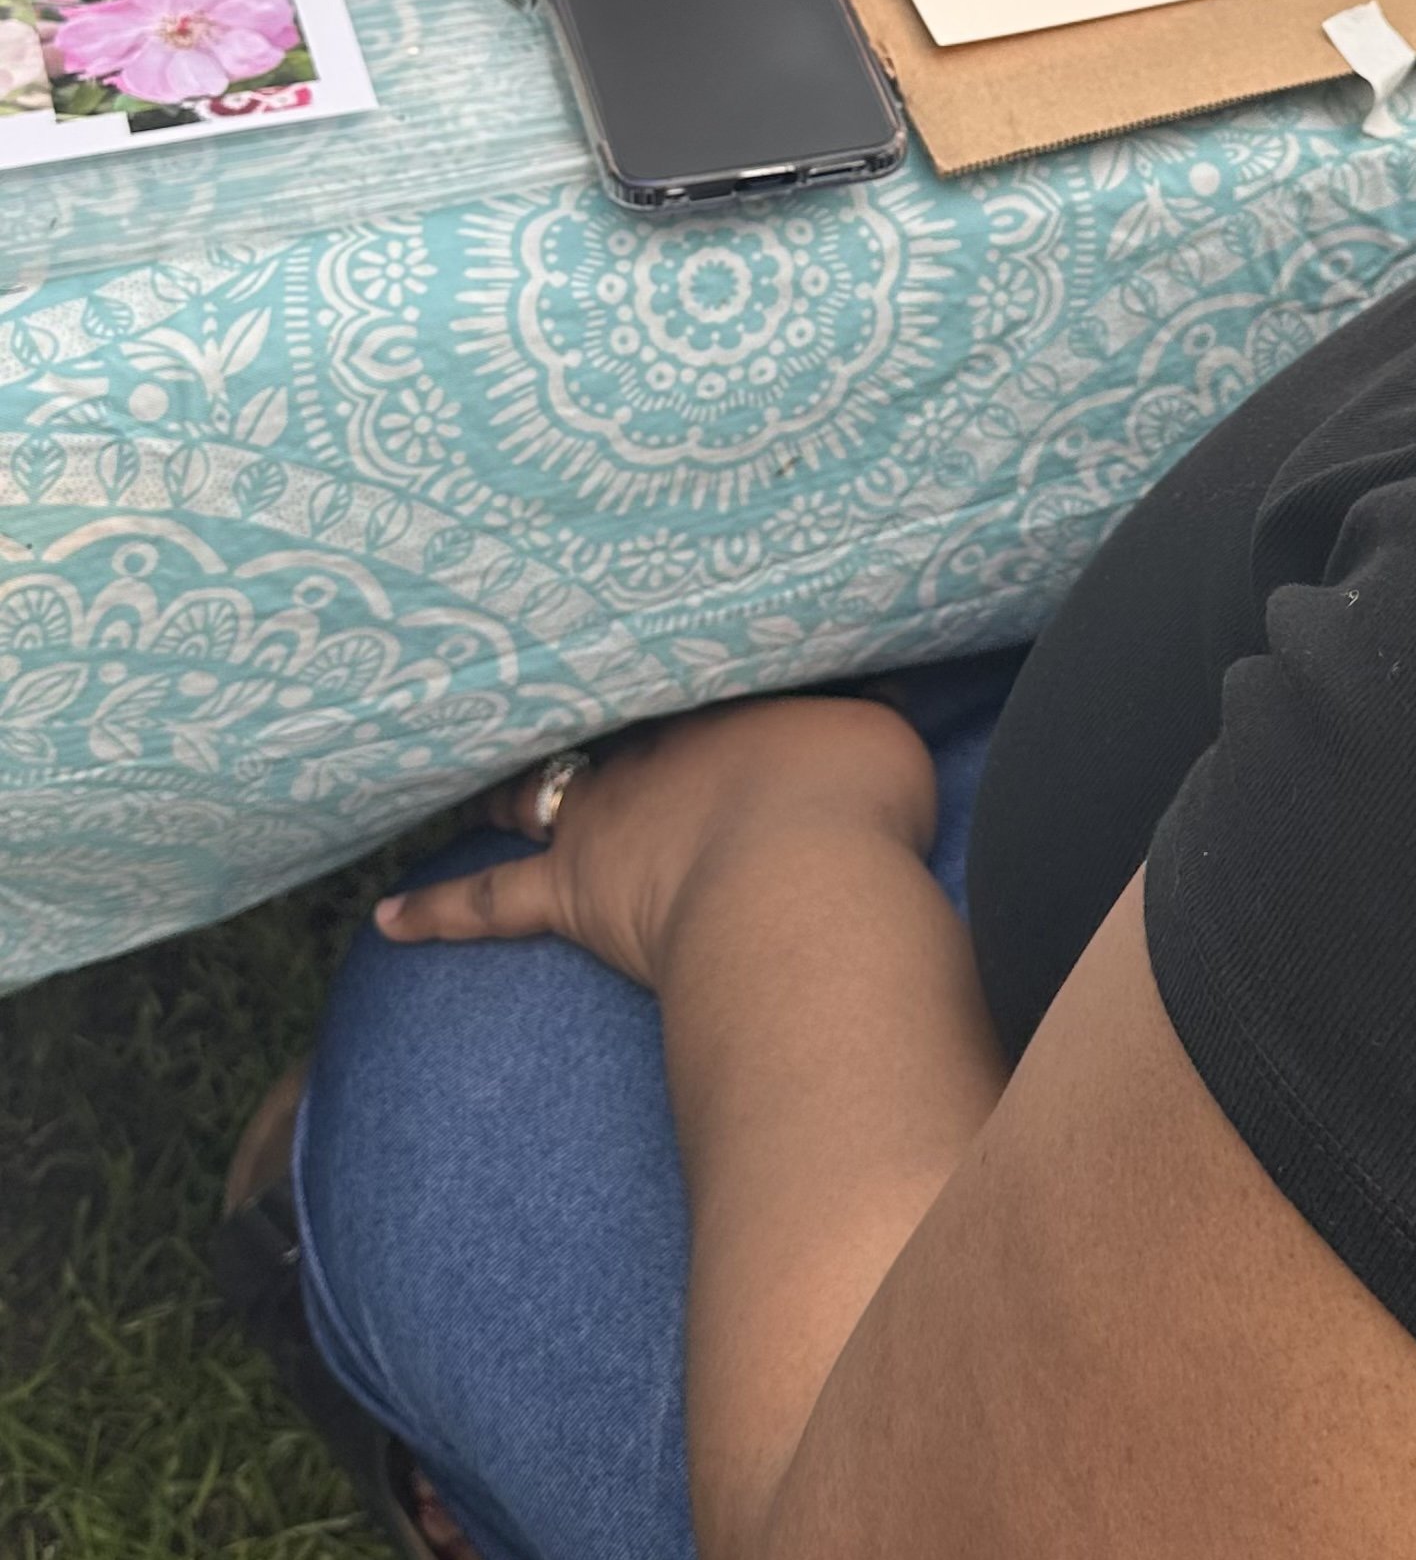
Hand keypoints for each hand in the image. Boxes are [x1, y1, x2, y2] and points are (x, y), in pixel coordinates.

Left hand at [374, 694, 937, 991]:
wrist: (796, 882)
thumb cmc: (851, 805)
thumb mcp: (883, 736)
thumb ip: (863, 714)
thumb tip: (868, 698)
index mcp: (722, 702)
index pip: (687, 672)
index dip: (672, 662)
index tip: (657, 641)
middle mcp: (649, 745)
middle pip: (599, 718)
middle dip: (575, 704)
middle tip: (548, 682)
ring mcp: (600, 816)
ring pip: (534, 787)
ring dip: (504, 782)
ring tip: (464, 771)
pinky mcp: (570, 892)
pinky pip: (491, 903)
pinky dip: (439, 911)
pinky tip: (389, 917)